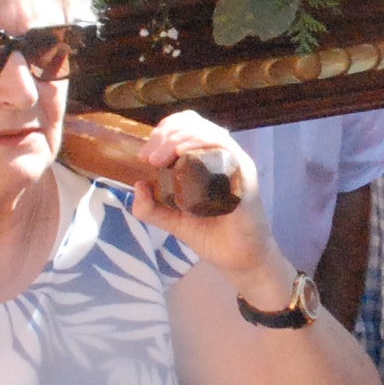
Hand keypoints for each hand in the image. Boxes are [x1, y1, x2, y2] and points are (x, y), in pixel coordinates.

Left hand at [134, 113, 266, 275]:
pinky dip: (201, 145)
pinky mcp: (245, 177)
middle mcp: (224, 156)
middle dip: (165, 134)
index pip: (186, 126)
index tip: (145, 155)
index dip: (163, 132)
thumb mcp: (173, 220)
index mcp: (208, 159)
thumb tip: (138, 185)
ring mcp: (236, 164)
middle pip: (194, 124)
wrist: (238, 260)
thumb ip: (152, 208)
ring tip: (158, 158)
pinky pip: (225, 150)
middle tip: (149, 158)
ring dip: (178, 139)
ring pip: (208, 133)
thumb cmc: (211, 236)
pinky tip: (182, 154)